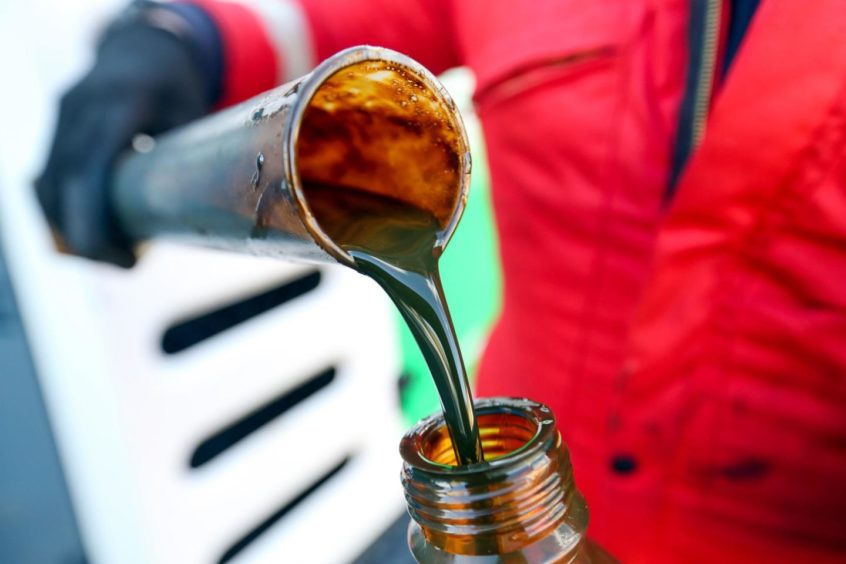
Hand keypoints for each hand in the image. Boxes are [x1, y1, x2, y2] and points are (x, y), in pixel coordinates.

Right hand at [35, 13, 210, 265]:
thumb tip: (206, 226)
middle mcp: (82, 105)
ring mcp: (62, 114)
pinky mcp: (56, 127)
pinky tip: (85, 234)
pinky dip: (59, 211)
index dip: (98, 222)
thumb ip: (193, 162)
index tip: (126, 261)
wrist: (143, 46)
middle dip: (87, 236)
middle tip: (122, 265)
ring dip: (70, 228)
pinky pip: (45, 177)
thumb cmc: (179, 88)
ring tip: (111, 254)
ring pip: (48, 185)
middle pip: (66, 184)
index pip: (93, 170)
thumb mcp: (194, 117)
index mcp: (122, 101)